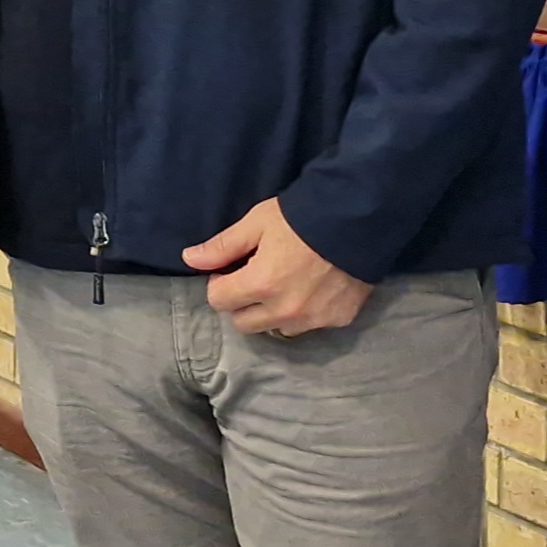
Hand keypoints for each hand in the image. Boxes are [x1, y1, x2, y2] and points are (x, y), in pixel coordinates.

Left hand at [182, 198, 372, 336]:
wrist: (358, 218)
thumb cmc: (301, 217)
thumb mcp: (256, 223)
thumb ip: (222, 246)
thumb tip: (189, 259)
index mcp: (260, 285)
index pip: (218, 301)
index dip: (220, 283)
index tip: (230, 270)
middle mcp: (285, 311)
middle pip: (244, 323)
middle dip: (243, 303)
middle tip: (255, 278)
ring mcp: (314, 319)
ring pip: (277, 328)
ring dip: (273, 313)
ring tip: (285, 285)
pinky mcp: (339, 319)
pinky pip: (311, 325)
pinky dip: (306, 313)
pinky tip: (313, 289)